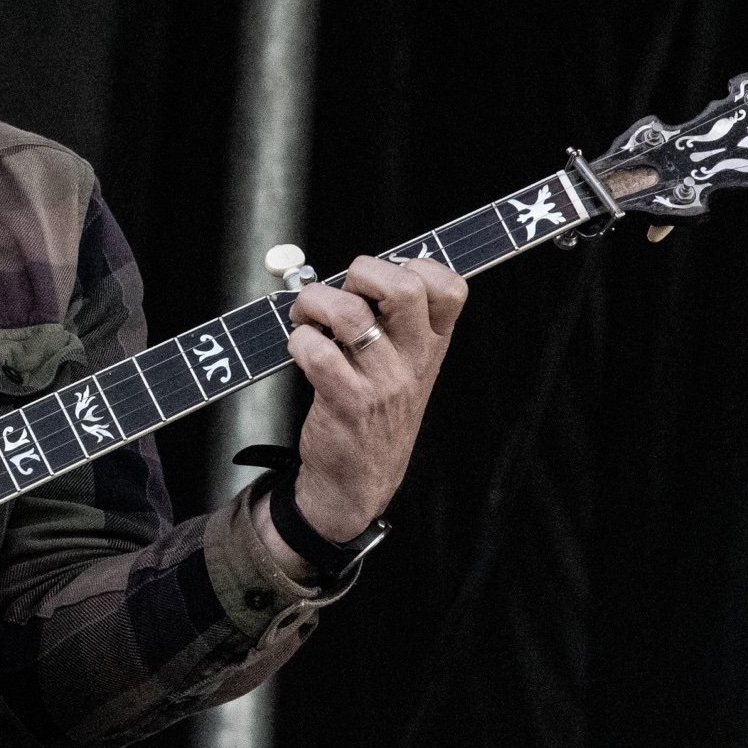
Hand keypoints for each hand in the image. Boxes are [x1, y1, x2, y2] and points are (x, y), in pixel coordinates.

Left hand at [268, 254, 467, 551]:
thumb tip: (356, 275)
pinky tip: (300, 348)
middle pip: (404, 288)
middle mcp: (414, 361)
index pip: (449, 287)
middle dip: (362, 272)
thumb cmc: (376, 412)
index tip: (381, 281)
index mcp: (433, 346)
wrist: (359, 481)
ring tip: (307, 316)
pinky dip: (299, 340)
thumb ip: (396, 325)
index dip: (415, 266)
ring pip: (349, 314)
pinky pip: (317, 351)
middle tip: (342, 291)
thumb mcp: (406, 370)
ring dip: (315, 301)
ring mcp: (382, 382)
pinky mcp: (345, 401)